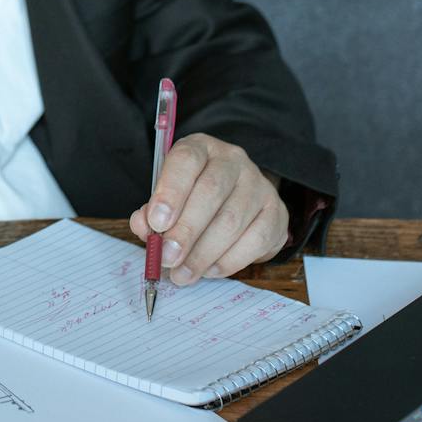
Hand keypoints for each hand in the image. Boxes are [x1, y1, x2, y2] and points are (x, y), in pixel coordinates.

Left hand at [129, 133, 286, 286]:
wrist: (238, 201)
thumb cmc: (194, 198)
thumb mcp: (169, 197)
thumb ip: (152, 212)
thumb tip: (144, 227)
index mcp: (201, 148)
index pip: (186, 160)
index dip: (170, 192)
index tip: (156, 223)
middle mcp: (233, 160)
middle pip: (211, 192)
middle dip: (186, 230)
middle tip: (167, 257)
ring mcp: (259, 184)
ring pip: (232, 220)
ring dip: (203, 254)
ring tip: (182, 273)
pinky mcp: (276, 212)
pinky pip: (255, 240)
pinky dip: (228, 261)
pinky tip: (209, 270)